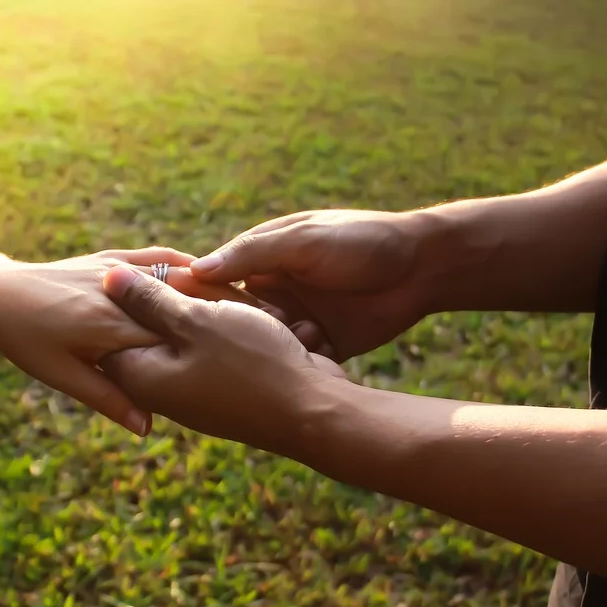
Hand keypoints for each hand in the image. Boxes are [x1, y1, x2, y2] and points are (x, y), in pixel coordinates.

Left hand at [0, 247, 250, 435]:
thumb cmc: (24, 340)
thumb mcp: (62, 376)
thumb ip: (109, 399)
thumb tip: (144, 428)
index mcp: (114, 330)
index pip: (177, 338)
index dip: (218, 340)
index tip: (258, 346)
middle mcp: (121, 298)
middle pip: (185, 307)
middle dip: (225, 313)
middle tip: (277, 323)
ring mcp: (118, 271)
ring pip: (176, 277)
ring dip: (211, 287)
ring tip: (252, 297)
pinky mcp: (112, 256)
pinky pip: (157, 254)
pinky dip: (183, 261)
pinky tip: (207, 267)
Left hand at [98, 266, 346, 455]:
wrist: (314, 410)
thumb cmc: (252, 364)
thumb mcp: (197, 321)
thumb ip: (150, 300)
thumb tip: (108, 278)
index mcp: (141, 376)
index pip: (112, 326)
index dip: (136, 291)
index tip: (167, 276)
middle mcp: (162, 390)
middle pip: (154, 327)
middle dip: (184, 300)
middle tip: (216, 293)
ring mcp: (194, 393)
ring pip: (192, 334)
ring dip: (218, 312)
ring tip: (250, 309)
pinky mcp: (223, 390)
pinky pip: (219, 349)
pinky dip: (237, 330)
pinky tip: (265, 320)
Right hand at [189, 209, 434, 361]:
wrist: (423, 267)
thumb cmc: (361, 240)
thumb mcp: (302, 240)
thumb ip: (253, 254)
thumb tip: (196, 270)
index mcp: (263, 259)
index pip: (214, 282)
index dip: (197, 300)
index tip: (183, 317)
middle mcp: (274, 292)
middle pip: (234, 320)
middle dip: (231, 334)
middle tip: (228, 342)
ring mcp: (298, 322)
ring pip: (265, 347)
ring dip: (269, 350)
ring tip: (284, 344)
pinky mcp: (323, 347)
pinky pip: (298, 364)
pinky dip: (299, 365)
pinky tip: (309, 359)